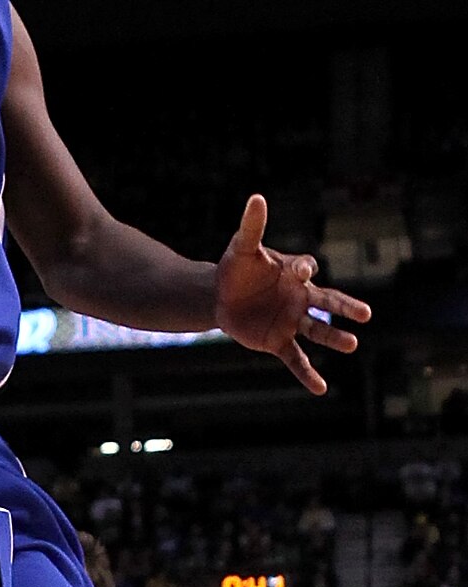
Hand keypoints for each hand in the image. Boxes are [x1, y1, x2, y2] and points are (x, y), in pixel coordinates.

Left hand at [215, 193, 369, 394]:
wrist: (221, 296)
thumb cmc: (236, 269)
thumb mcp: (242, 248)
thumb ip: (252, 226)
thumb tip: (256, 197)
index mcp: (294, 273)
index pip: (305, 269)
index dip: (303, 269)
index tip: (300, 271)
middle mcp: (300, 298)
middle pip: (328, 302)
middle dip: (345, 308)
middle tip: (365, 314)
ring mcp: (292, 321)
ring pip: (318, 331)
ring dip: (334, 337)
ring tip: (352, 344)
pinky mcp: (278, 341)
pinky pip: (296, 358)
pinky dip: (307, 373)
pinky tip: (321, 388)